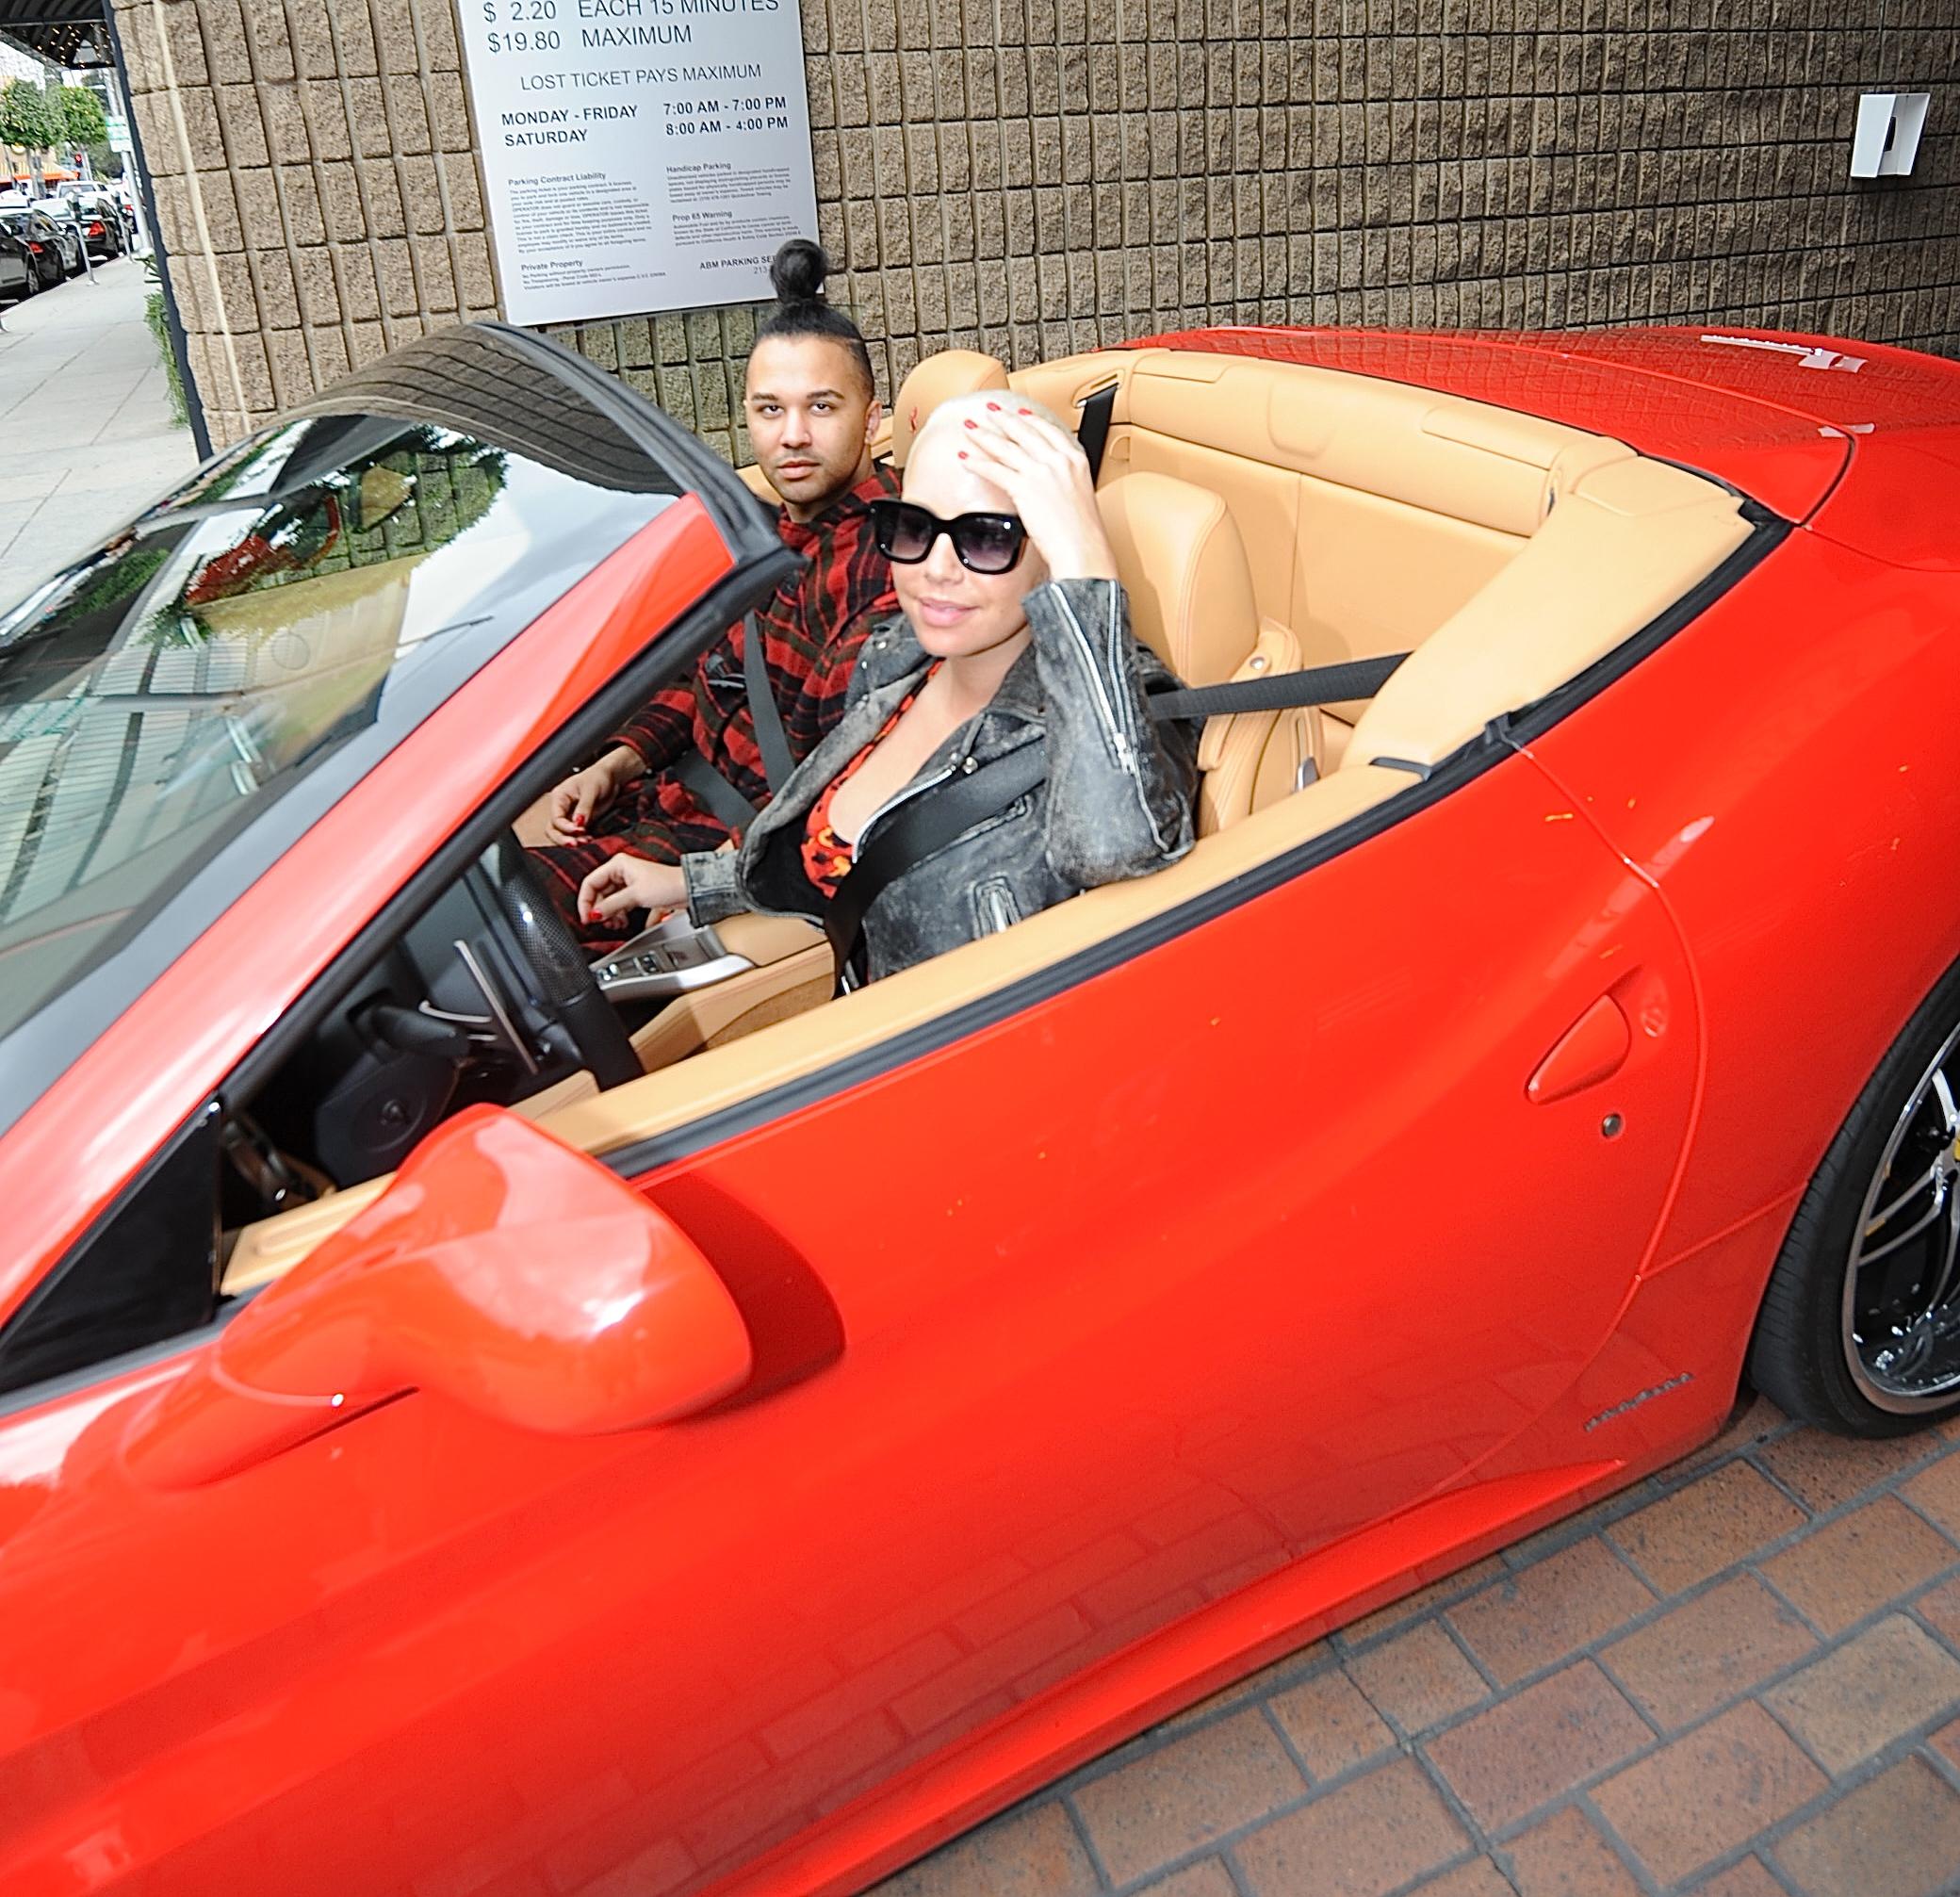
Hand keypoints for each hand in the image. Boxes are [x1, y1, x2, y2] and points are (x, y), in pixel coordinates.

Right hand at [543, 744, 640, 844]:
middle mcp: (562, 808)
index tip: (579, 830)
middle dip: (563, 838)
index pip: (555, 818)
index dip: (565, 827)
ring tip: (586, 842)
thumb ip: (584, 807)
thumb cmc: (598, 777)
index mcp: (559, 797)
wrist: (612, 777)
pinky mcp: (582, 822)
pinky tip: (590, 840)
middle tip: (576, 844)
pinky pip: (577, 835)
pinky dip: (582, 839)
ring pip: (564, 834)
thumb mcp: (591, 790)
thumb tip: (578, 823)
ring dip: (573, 840)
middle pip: (554, 829)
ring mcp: (571, 816)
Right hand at [578, 855, 686, 926]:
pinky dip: (620, 915)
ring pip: (610, 901)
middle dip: (600, 910)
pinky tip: (624, 923)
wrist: (690, 890)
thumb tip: (594, 914)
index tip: (586, 917)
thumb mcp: (635, 896)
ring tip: (615, 924)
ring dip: (610, 915)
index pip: (590, 883)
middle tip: (602, 924)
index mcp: (617, 865)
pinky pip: (621, 905)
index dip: (585, 901)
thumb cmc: (668, 884)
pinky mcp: (637, 893)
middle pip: (599, 894)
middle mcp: (621, 872)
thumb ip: (612, 906)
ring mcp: (629, 883)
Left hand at [955, 404, 1117, 582]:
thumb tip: (1049, 485)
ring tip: (970, 429)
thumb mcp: (1080, 496)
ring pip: (1006, 447)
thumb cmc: (1083, 533)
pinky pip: (995, 470)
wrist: (1083, 549)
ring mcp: (1041, 472)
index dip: (1031, 419)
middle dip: (1003, 419)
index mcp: (1076, 460)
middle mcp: (1059, 460)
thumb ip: (1064, 482)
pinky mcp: (1024, 488)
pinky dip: (977, 463)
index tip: (1020, 413)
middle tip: (988, 411)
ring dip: (984, 435)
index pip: (1049, 430)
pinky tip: (966, 458)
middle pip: (1025, 432)